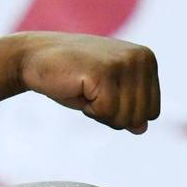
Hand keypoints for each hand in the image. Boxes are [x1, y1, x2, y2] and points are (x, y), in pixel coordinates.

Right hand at [17, 33, 160, 132]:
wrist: (34, 58)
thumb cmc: (73, 78)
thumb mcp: (108, 94)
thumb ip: (129, 109)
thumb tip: (142, 128)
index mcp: (147, 60)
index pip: (152, 111)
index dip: (123, 113)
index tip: (103, 94)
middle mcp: (141, 58)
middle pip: (141, 117)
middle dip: (113, 115)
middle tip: (92, 93)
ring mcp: (124, 63)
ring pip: (126, 117)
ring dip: (100, 112)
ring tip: (85, 89)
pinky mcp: (105, 72)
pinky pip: (107, 112)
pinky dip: (89, 110)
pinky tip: (78, 89)